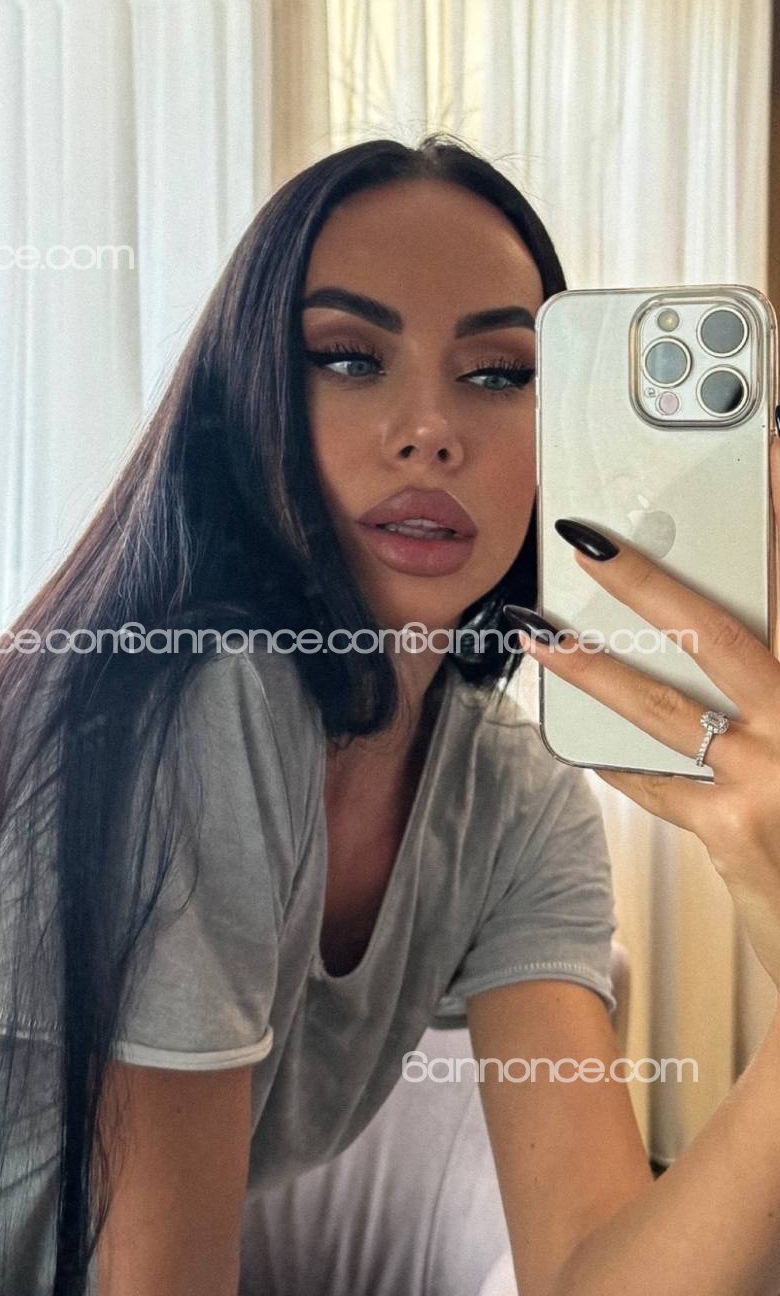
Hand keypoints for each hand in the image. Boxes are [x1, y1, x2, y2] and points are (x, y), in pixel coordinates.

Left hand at [504, 432, 779, 992]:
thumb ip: (779, 675)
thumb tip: (741, 627)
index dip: (776, 522)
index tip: (759, 464)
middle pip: (722, 635)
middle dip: (649, 582)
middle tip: (590, 541)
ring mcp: (775, 778)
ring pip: (666, 707)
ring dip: (592, 667)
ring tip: (539, 635)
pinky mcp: (737, 831)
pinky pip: (658, 782)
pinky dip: (616, 754)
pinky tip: (575, 733)